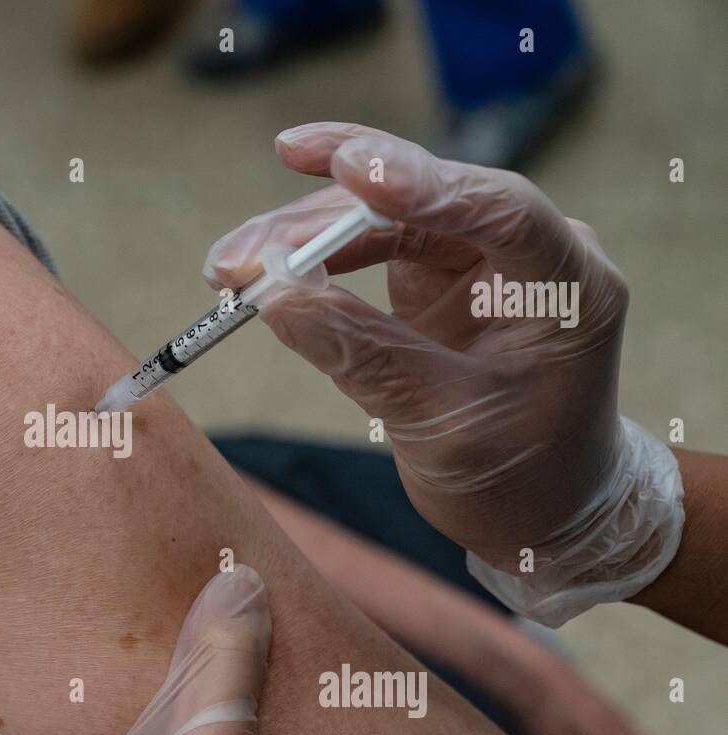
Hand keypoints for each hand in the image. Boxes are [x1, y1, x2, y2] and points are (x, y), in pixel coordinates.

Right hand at [204, 122, 682, 625]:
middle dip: (322, 219)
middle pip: (419, 202)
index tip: (348, 167)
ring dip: (302, 234)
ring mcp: (477, 255)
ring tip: (228, 266)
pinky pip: (368, 242)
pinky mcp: (437, 270)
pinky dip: (313, 255)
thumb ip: (363, 357)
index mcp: (567, 286)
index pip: (498, 209)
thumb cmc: (517, 475)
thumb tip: (276, 296)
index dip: (420, 182)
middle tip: (240, 252)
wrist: (541, 507)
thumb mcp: (439, 427)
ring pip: (382, 215)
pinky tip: (262, 269)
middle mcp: (525, 251)